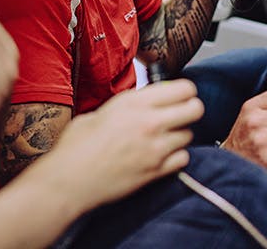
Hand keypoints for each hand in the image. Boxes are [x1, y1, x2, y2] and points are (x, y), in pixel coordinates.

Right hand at [41, 80, 203, 210]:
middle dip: (191, 109)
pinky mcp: (156, 171)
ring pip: (190, 134)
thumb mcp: (101, 111)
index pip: (182, 88)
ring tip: (166, 136)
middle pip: (195, 109)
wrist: (71, 178)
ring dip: (181, 134)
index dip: (185, 90)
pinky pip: (183, 158)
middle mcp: (149, 122)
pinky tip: (163, 155)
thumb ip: (127, 106)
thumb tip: (143, 103)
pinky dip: (177, 156)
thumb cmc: (77, 145)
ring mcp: (155, 148)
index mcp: (134, 103)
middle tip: (181, 113)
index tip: (180, 94)